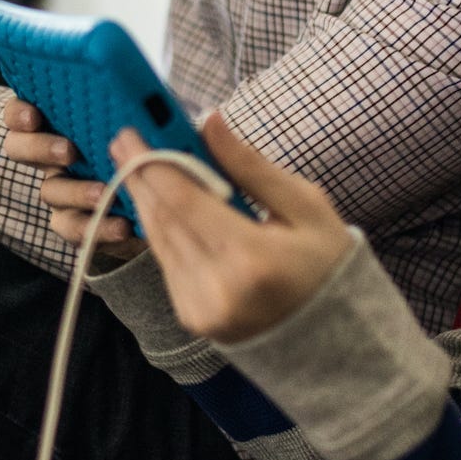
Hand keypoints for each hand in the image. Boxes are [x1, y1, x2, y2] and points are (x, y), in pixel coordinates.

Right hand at [2, 99, 144, 261]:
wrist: (149, 183)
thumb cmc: (132, 134)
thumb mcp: (125, 116)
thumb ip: (118, 106)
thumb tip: (138, 92)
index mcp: (50, 121)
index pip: (17, 114)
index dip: (19, 114)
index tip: (33, 117)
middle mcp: (45, 153)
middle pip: (19, 149)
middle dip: (41, 149)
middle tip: (69, 151)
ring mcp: (56, 188)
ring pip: (50, 191)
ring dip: (75, 192)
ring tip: (103, 194)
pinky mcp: (73, 221)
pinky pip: (76, 228)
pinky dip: (99, 227)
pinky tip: (123, 225)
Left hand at [116, 114, 351, 342]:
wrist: (336, 337)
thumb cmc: (326, 264)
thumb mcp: (305, 206)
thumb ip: (250, 166)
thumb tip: (209, 122)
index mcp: (252, 259)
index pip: (184, 201)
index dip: (153, 162)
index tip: (134, 130)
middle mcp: (218, 289)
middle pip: (163, 219)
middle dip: (140, 174)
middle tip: (124, 138)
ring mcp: (201, 309)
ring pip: (158, 240)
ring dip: (144, 198)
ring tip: (135, 163)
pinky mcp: (193, 318)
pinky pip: (167, 261)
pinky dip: (160, 228)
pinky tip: (158, 202)